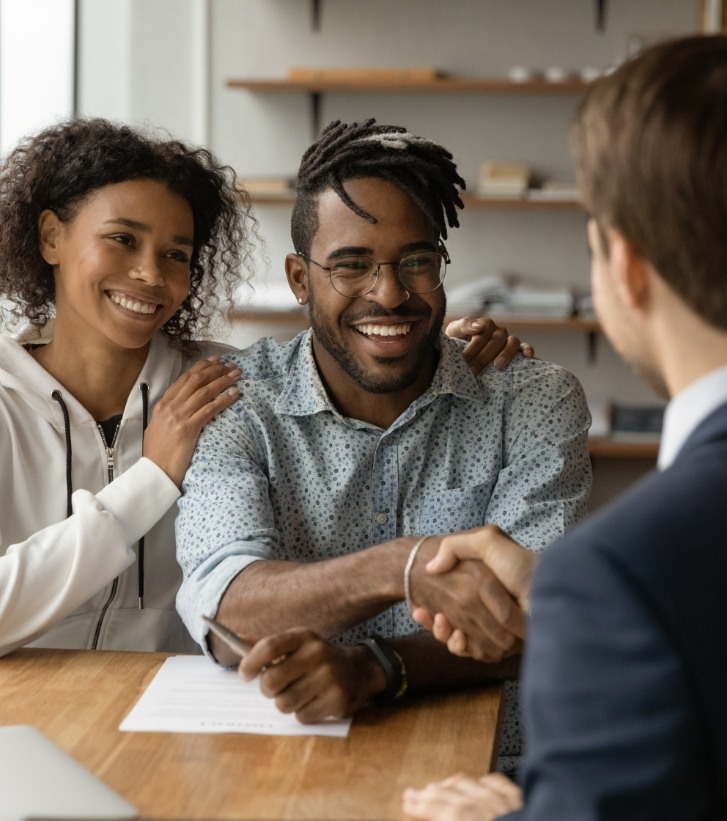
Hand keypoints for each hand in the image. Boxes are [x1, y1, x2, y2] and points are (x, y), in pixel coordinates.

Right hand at [143, 356, 240, 486]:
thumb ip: (169, 413)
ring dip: (223, 381)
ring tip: (237, 375)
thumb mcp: (158, 426)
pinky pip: (210, 409)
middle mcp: (170, 406)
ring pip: (204, 391)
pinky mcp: (188, 429)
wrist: (154, 471)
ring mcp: (178, 417)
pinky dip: (224, 399)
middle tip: (231, 365)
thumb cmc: (158, 453)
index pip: (184, 379)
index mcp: (162, 404)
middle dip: (216, 370)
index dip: (202, 367)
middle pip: (196, 381)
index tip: (216, 360)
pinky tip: (235, 394)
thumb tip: (183, 404)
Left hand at [238, 627, 382, 722]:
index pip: (268, 647)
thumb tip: (235, 638)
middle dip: (267, 690)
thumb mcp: (297, 645)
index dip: (250, 663)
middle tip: (274, 688)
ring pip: (284, 703)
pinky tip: (314, 701)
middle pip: (271, 681)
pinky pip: (302, 717)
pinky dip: (303, 713)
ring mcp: (328, 677)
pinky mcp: (337, 700)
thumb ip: (267, 645)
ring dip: (285, 703)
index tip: (244, 675)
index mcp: (303, 637)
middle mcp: (317, 654)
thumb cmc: (317, 659)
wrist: (359, 670)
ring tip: (298, 694)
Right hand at [402, 772, 522, 820]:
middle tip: (413, 793)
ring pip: (478, 786)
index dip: (425, 806)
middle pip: (458, 797)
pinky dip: (487, 781)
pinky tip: (480, 781)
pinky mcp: (527, 806)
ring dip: (454, 784)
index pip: (448, 812)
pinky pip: (503, 786)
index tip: (408, 803)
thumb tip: (439, 817)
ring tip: (438, 785)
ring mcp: (512, 809)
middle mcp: (496, 815)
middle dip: (432, 794)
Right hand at [408, 536, 526, 662]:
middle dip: (433, 618)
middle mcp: (485, 610)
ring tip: (437, 619)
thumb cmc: (520, 565)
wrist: (543, 592)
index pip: (450, 599)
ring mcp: (490, 629)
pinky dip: (455, 643)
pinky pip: (468, 650)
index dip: (432, 601)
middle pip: (449, 620)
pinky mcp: (496, 646)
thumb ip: (457, 546)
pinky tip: (450, 631)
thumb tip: (431, 567)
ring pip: (455, 637)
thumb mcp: (486, 541)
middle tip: (419, 609)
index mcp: (482, 589)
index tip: (418, 601)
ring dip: (440, 631)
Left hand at [445, 316, 534, 374]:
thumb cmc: (456, 343)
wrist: (459, 357)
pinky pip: (525, 347)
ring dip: (506, 353)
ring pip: (512, 342)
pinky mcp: (517, 351)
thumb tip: (479, 326)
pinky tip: (527, 357)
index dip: (474, 344)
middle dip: (483, 356)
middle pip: (496, 339)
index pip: (483, 329)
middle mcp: (497, 331)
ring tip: (497, 366)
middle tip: (472, 370)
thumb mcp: (454, 331)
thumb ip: (464, 325)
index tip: (464, 358)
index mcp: (483, 325)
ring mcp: (507, 340)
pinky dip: (527, 350)